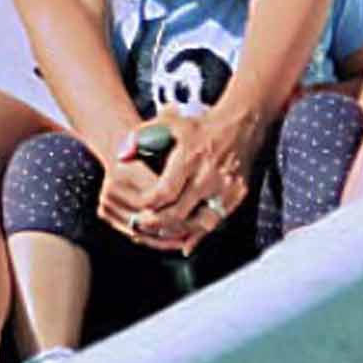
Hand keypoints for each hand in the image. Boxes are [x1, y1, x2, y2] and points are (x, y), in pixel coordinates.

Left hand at [101, 114, 251, 252]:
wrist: (241, 123)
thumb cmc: (201, 126)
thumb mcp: (169, 123)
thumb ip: (141, 137)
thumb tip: (121, 154)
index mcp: (190, 158)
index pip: (165, 192)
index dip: (149, 205)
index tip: (138, 209)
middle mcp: (209, 176)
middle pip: (179, 213)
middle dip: (157, 224)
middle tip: (142, 226)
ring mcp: (226, 189)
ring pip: (198, 224)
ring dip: (177, 232)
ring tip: (160, 232)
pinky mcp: (236, 196)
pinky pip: (215, 223)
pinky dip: (198, 233)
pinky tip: (184, 239)